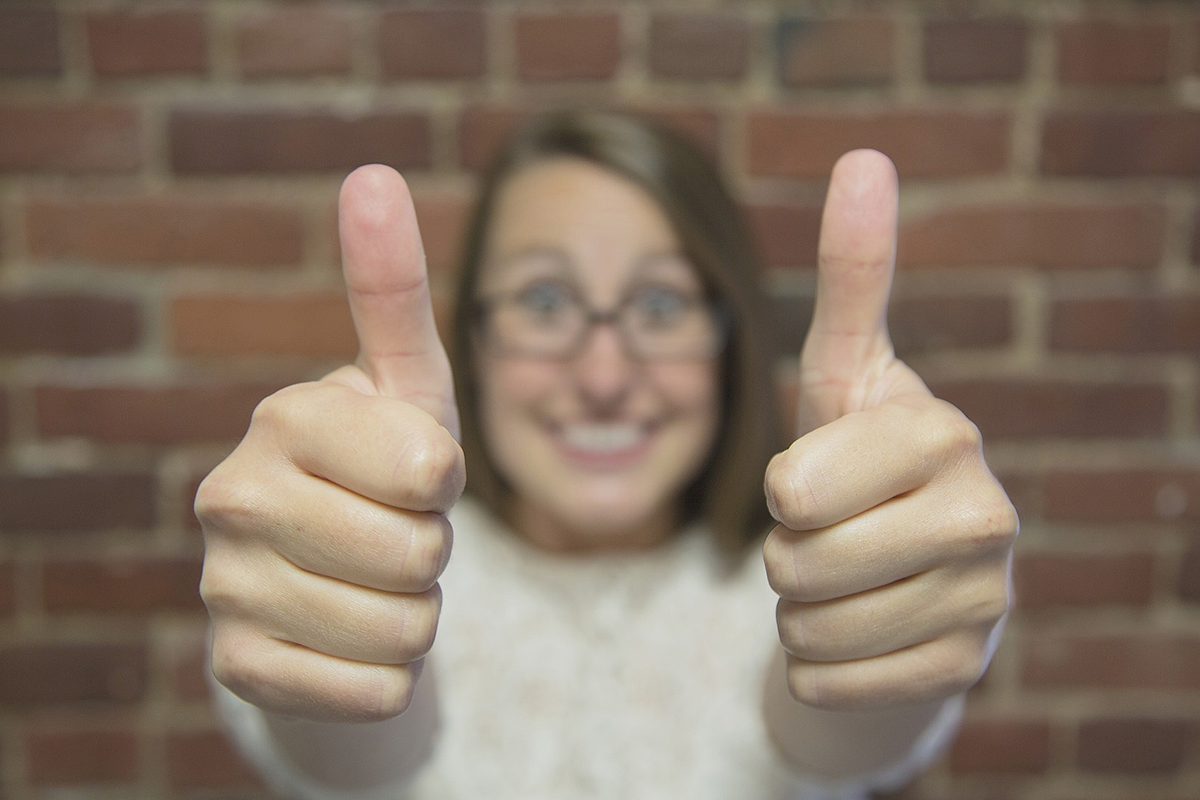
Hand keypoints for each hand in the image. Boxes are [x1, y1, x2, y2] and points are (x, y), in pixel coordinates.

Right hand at [196, 165, 463, 721]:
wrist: (333, 571)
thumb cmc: (385, 464)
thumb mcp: (407, 382)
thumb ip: (393, 289)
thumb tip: (373, 172)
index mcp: (284, 417)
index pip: (430, 470)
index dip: (444, 481)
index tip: (412, 470)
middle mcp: (231, 498)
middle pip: (420, 557)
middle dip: (432, 552)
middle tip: (392, 530)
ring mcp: (225, 588)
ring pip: (404, 632)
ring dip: (414, 614)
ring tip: (372, 580)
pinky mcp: (237, 669)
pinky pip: (371, 694)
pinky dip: (386, 677)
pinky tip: (347, 638)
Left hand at [762, 150, 1016, 710]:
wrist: (907, 573)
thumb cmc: (858, 462)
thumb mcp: (845, 373)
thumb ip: (853, 276)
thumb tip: (866, 156)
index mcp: (942, 431)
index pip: (792, 488)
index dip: (781, 490)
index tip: (817, 478)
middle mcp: (984, 512)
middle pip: (794, 564)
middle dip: (783, 555)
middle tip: (828, 535)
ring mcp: (984, 598)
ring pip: (806, 629)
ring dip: (799, 610)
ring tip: (847, 578)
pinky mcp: (964, 668)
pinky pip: (826, 683)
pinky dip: (816, 666)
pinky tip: (860, 632)